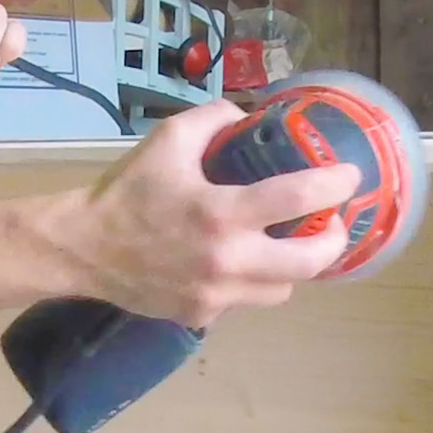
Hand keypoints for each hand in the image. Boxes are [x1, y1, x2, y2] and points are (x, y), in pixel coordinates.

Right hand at [59, 99, 363, 327]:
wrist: (82, 248)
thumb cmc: (127, 191)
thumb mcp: (169, 138)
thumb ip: (216, 119)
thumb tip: (250, 116)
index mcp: (220, 213)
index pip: (298, 199)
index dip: (334, 185)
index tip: (350, 176)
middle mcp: (226, 261)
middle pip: (308, 264)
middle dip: (331, 242)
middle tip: (331, 223)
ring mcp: (216, 296)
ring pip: (282, 289)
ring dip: (292, 266)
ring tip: (285, 243)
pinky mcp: (202, 316)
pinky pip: (245, 301)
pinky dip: (251, 281)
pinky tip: (237, 262)